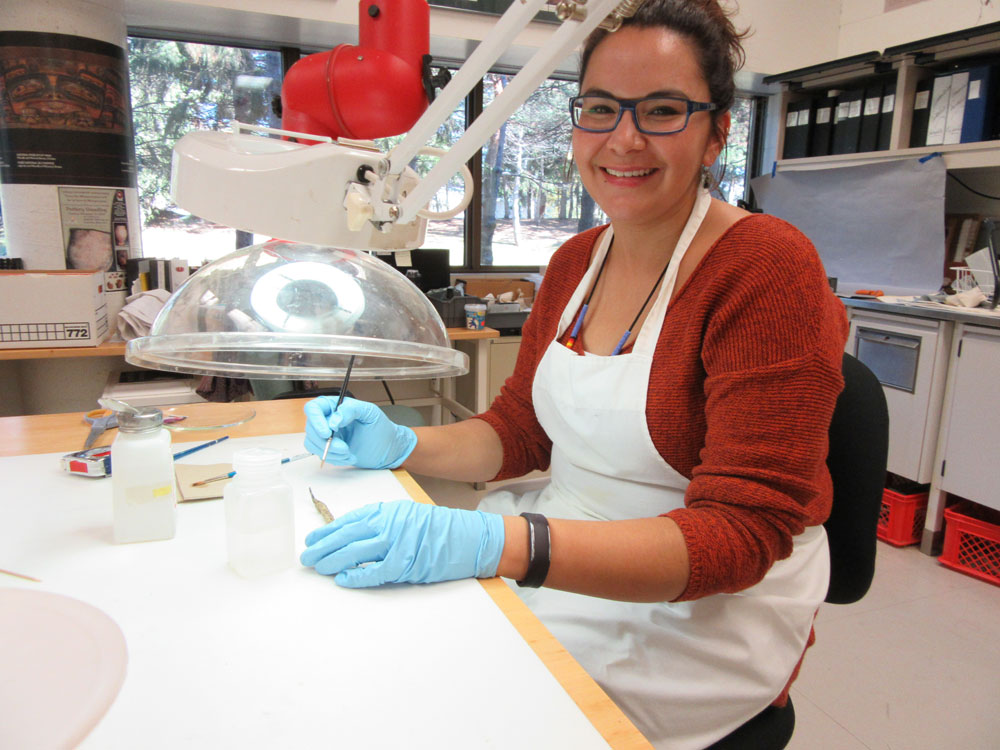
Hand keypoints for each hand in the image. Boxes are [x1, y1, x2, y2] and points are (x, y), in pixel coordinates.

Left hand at [299, 500, 504, 586]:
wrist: (470, 538)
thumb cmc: (440, 529)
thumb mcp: (408, 516)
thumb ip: (383, 522)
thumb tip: (354, 536)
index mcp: (390, 510)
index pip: (350, 519)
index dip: (328, 530)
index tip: (312, 538)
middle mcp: (390, 523)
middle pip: (347, 535)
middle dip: (323, 546)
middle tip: (307, 556)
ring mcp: (398, 543)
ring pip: (355, 552)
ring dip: (333, 560)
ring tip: (319, 567)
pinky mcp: (406, 563)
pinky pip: (375, 572)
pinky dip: (357, 576)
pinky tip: (343, 579)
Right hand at [303, 397, 416, 469]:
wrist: (387, 449)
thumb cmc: (381, 428)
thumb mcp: (370, 413)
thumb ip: (352, 410)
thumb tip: (335, 419)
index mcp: (336, 405)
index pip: (314, 408)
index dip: (316, 420)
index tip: (328, 432)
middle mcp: (328, 419)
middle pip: (310, 428)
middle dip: (326, 442)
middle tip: (344, 448)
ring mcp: (327, 435)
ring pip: (313, 443)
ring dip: (330, 452)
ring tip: (349, 453)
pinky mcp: (329, 449)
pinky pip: (320, 454)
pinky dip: (334, 458)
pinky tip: (348, 456)